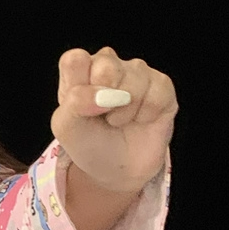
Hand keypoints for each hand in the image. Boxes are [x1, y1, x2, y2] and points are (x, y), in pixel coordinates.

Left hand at [52, 47, 176, 192]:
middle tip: (103, 116)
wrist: (118, 170)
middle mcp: (109, 65)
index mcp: (80, 71)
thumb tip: (102, 93)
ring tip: (120, 121)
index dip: (79, 84)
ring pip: (135, 75)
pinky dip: (147, 114)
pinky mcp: (162, 85)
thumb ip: (74, 103)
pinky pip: (158, 90)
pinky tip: (141, 120)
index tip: (82, 107)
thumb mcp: (66, 128)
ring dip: (125, 110)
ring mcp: (137, 73)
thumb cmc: (89, 143)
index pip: (75, 59)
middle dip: (104, 98)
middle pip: (106, 63)